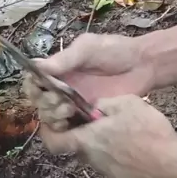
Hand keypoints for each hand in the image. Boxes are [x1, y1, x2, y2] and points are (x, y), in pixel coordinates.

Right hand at [24, 33, 154, 130]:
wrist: (143, 66)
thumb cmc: (115, 50)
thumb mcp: (88, 48)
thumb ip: (65, 59)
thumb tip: (38, 66)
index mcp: (59, 70)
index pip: (34, 81)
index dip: (32, 86)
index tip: (39, 87)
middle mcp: (62, 88)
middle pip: (39, 101)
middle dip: (45, 103)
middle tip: (60, 101)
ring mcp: (74, 104)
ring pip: (50, 116)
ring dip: (53, 116)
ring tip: (68, 111)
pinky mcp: (87, 118)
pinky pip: (68, 128)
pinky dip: (64, 129)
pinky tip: (72, 123)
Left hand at [38, 94, 176, 177]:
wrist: (173, 164)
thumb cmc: (148, 131)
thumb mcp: (128, 103)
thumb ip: (105, 103)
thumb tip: (93, 107)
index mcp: (88, 140)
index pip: (54, 141)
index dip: (47, 133)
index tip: (51, 125)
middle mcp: (91, 159)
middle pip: (77, 148)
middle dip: (81, 136)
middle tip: (95, 124)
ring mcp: (105, 175)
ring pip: (93, 160)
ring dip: (99, 150)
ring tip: (119, 137)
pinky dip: (111, 177)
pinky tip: (120, 167)